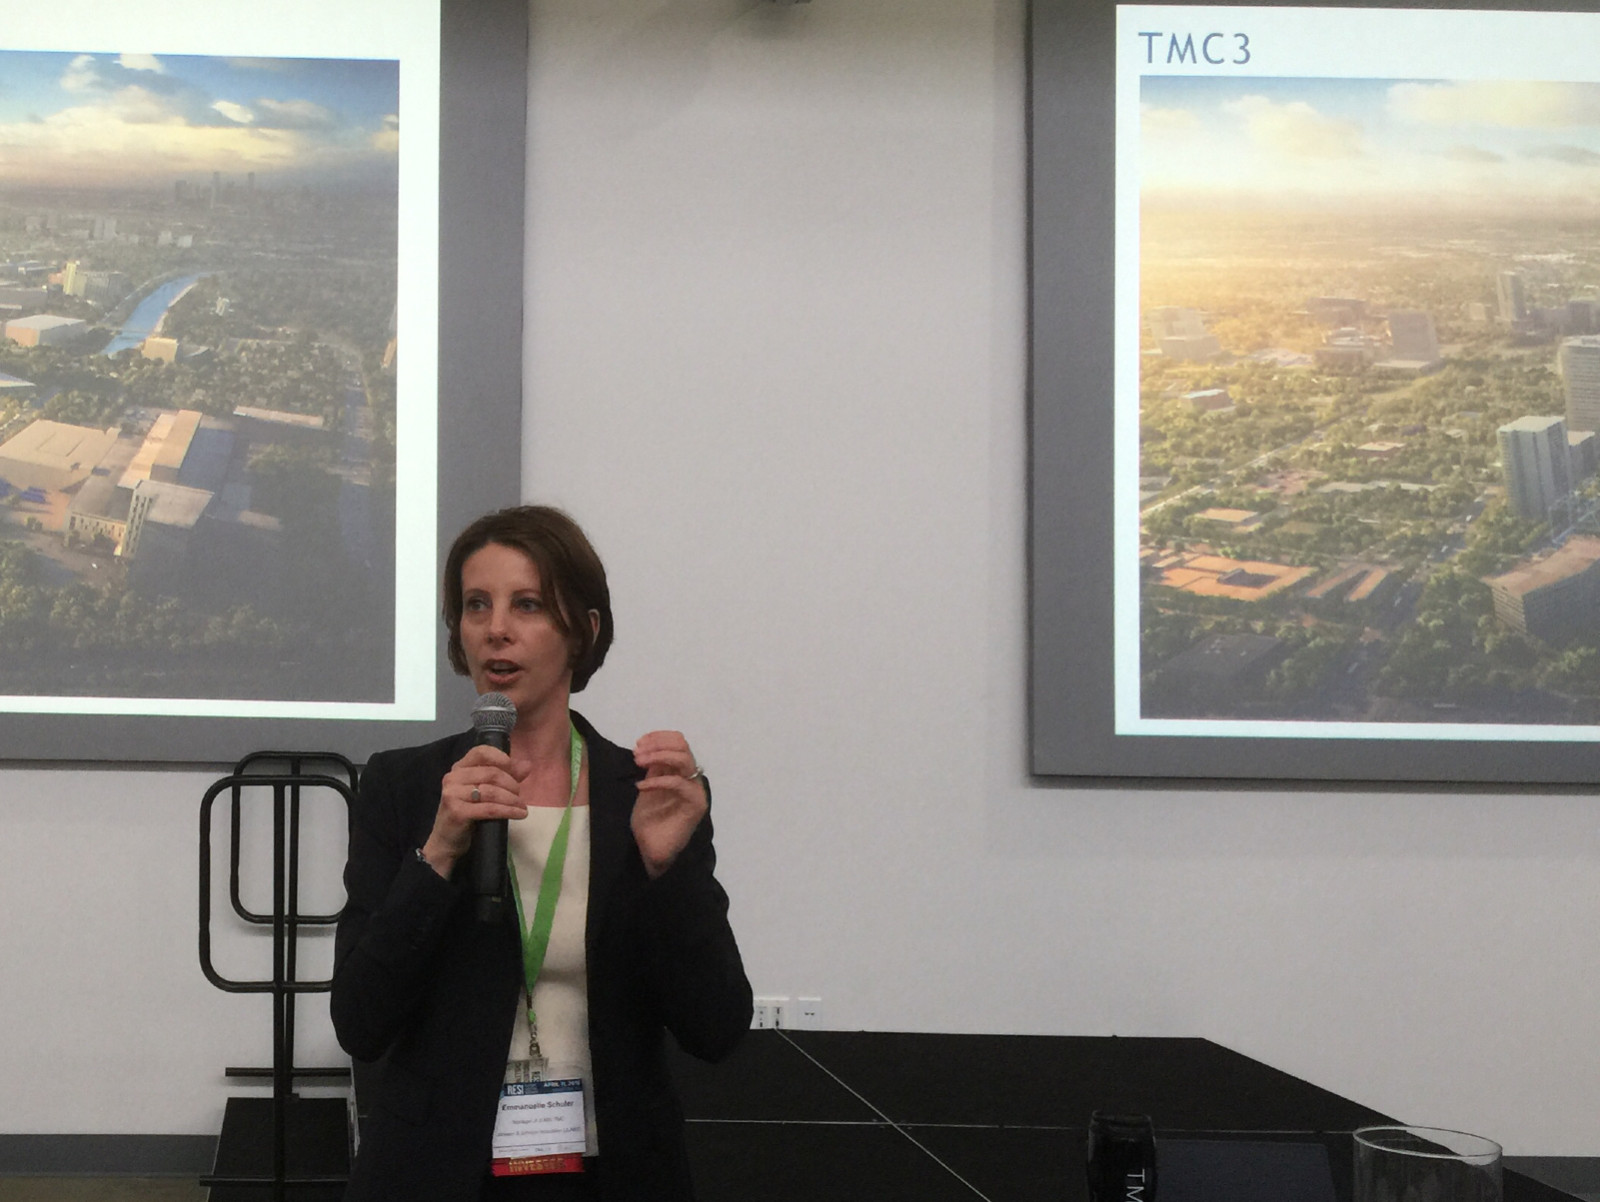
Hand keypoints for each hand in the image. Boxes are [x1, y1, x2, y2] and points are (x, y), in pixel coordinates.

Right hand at [421, 745, 530, 876]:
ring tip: (521, 807)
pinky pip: (490, 808)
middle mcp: (453, 778)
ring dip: (512, 799)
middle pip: (491, 773)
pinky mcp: (457, 812)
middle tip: (519, 795)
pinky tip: (520, 814)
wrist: (446, 842)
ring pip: (492, 791)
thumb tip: (527, 765)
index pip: (480, 752)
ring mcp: (453, 794)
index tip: (515, 769)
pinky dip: (509, 811)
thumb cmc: (466, 815)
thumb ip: (504, 776)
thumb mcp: (484, 792)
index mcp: (459, 768)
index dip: (501, 758)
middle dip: (512, 784)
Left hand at [631, 731, 707, 879]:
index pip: (679, 741)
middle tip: (637, 753)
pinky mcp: (695, 805)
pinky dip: (658, 780)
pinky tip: (642, 786)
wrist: (651, 851)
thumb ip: (653, 768)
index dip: (659, 737)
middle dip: (657, 744)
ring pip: (684, 760)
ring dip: (659, 756)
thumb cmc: (649, 821)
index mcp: (681, 772)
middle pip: (683, 746)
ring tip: (638, 762)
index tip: (639, 742)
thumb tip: (648, 747)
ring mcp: (695, 791)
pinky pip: (679, 784)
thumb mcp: (648, 786)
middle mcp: (691, 778)